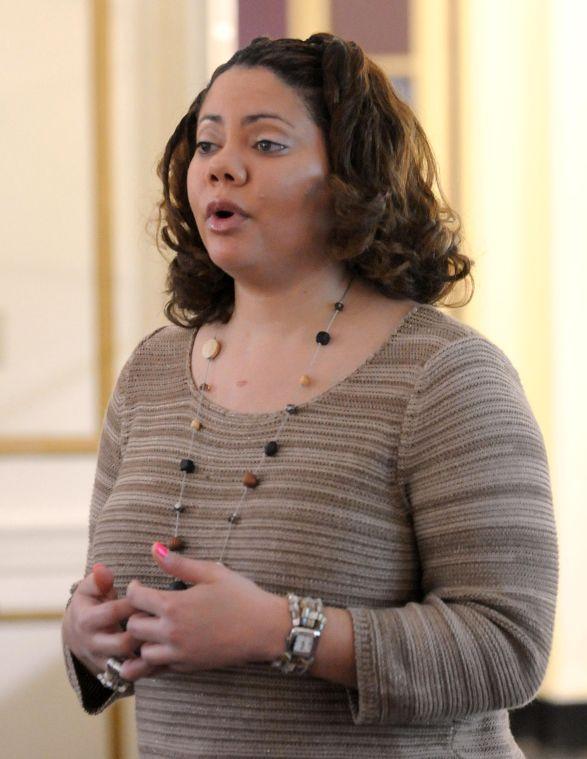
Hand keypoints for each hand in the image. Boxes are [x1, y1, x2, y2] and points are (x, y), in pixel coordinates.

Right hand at [62, 563, 154, 678]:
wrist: (77, 633)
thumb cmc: (89, 603)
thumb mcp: (89, 588)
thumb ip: (97, 579)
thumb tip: (102, 570)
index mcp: (86, 620)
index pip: (112, 613)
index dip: (133, 604)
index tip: (150, 596)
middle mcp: (92, 644)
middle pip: (122, 643)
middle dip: (144, 631)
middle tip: (161, 618)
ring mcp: (101, 660)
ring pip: (128, 663)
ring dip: (147, 651)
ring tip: (164, 636)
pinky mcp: (111, 673)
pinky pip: (131, 674)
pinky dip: (146, 666)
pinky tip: (163, 654)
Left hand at [120, 542, 286, 680]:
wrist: (265, 629)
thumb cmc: (241, 596)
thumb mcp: (211, 572)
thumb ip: (179, 563)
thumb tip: (155, 548)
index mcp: (174, 605)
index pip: (135, 598)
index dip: (134, 589)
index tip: (140, 586)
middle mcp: (171, 632)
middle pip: (132, 627)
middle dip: (135, 615)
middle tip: (147, 608)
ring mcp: (179, 653)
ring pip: (142, 652)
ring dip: (144, 640)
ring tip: (156, 628)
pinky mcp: (188, 667)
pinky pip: (160, 668)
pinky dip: (156, 658)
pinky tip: (166, 645)